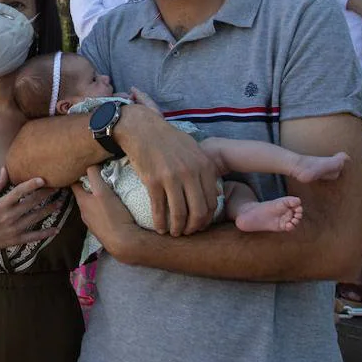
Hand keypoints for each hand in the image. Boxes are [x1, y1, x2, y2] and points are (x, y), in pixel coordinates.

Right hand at [0, 169, 60, 254]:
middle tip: (58, 186)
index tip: (43, 179)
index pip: (19, 192)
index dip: (31, 185)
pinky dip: (46, 233)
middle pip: (32, 203)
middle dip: (46, 194)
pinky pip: (34, 236)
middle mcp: (9, 216)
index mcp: (1, 204)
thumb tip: (5, 168)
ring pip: (36, 218)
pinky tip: (57, 229)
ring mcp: (14, 229)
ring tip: (60, 202)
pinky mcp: (16, 240)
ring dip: (50, 209)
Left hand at [72, 166, 142, 256]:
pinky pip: (100, 215)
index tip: (83, 167)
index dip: (77, 175)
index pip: (74, 184)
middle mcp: (84, 213)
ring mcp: (93, 223)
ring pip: (92, 205)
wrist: (123, 242)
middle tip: (99, 177)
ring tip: (108, 191)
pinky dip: (103, 209)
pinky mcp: (102, 230)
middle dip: (89, 185)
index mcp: (82, 202)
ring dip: (96, 198)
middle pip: (83, 194)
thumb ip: (94, 176)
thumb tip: (91, 163)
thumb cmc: (112, 215)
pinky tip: (113, 208)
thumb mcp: (101, 191)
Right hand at [117, 90, 219, 236]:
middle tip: (187, 232)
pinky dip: (160, 223)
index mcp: (204, 165)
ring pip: (180, 214)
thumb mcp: (194, 149)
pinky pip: (159, 210)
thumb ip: (206, 170)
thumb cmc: (168, 140)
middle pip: (199, 211)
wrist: (142, 128)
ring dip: (177, 229)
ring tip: (174, 233)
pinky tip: (159, 229)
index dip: (207, 218)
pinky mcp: (153, 181)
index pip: (212, 201)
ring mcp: (172, 177)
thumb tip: (218, 193)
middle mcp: (191, 172)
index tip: (199, 224)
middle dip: (194, 227)